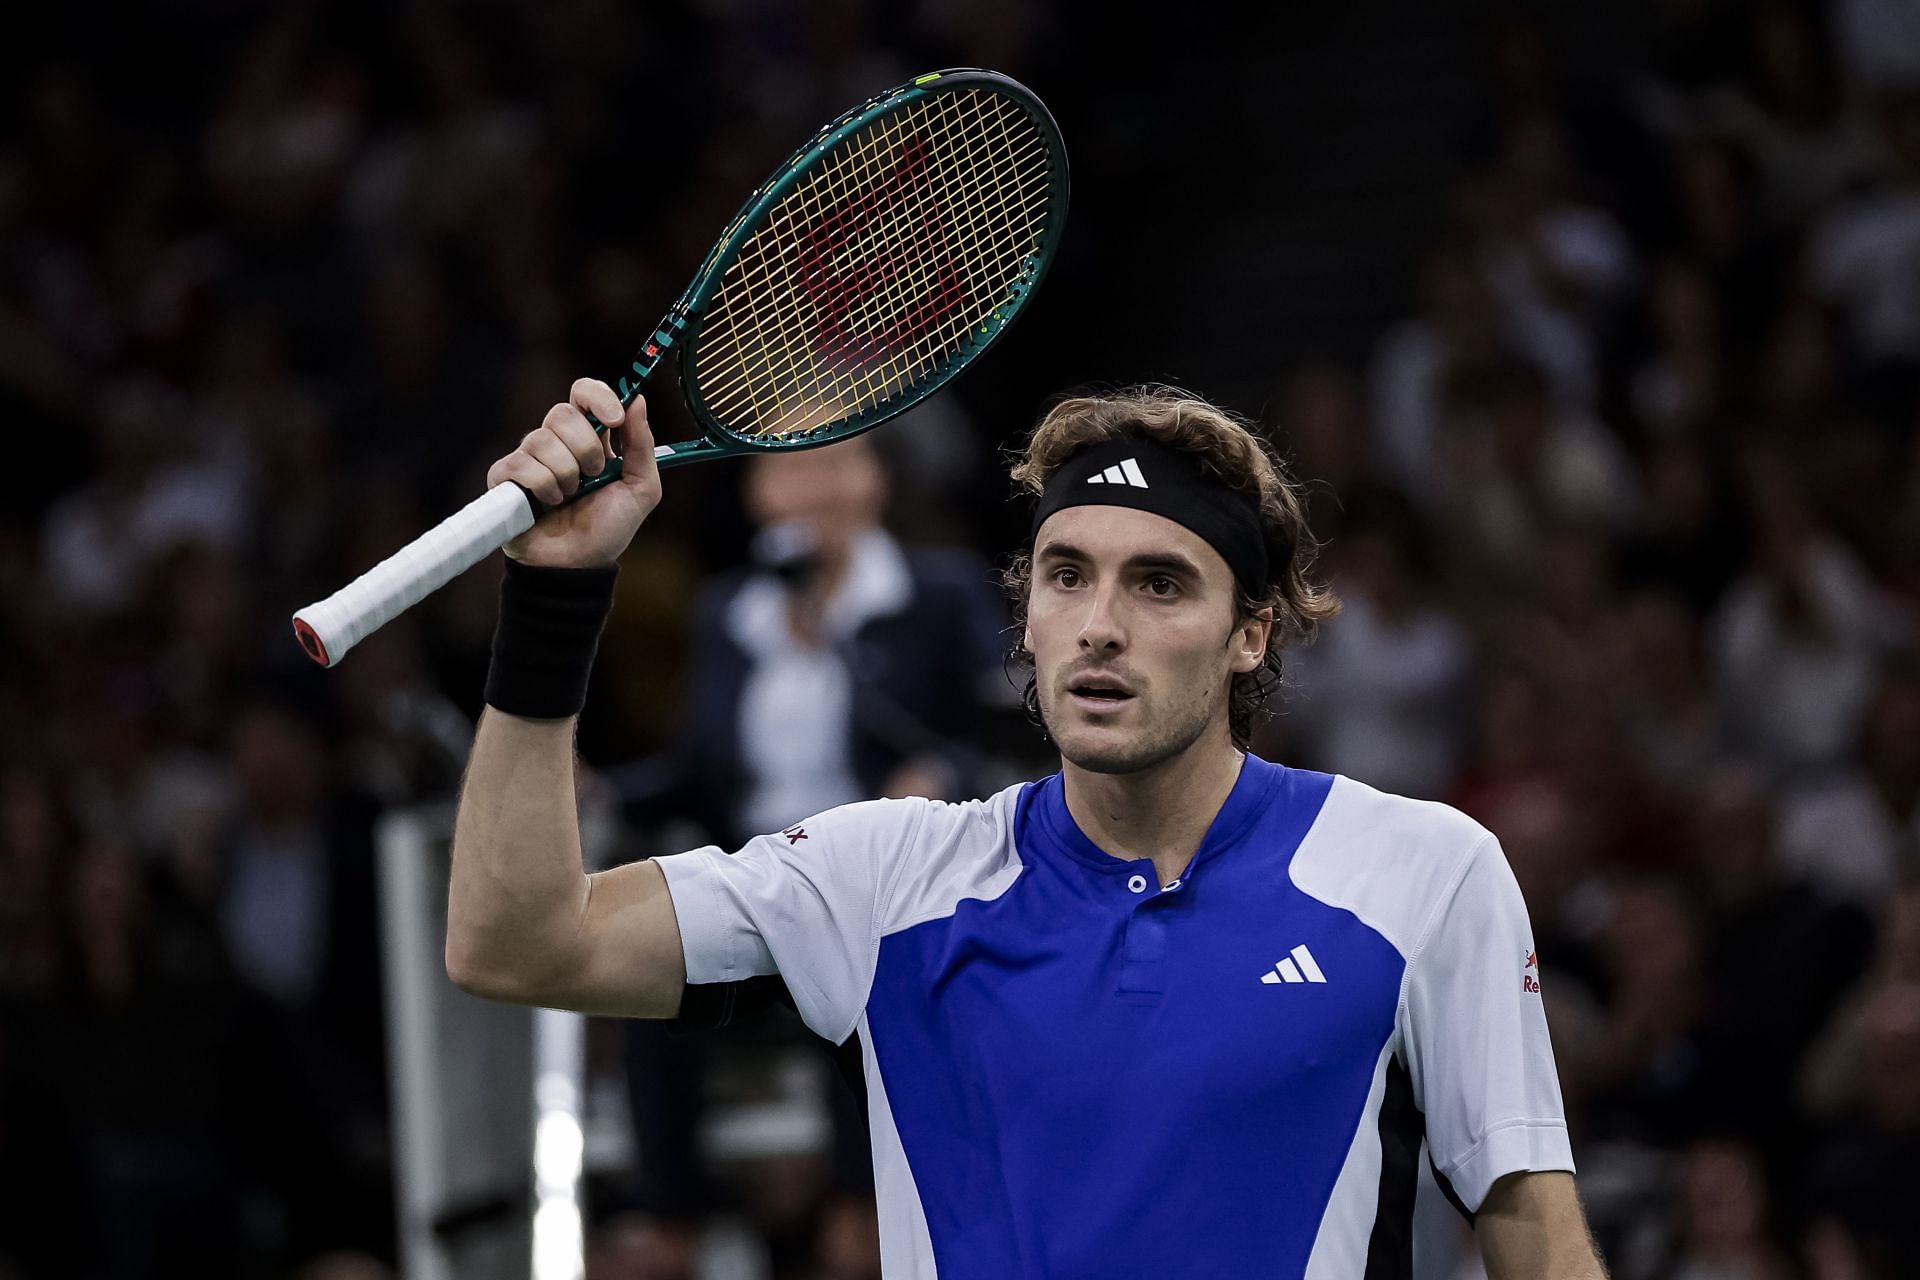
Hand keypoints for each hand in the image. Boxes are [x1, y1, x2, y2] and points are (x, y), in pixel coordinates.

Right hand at [489, 379, 662, 567]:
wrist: (579, 565)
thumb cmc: (607, 528)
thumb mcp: (641, 488)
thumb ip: (642, 445)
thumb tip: (638, 400)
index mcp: (590, 437)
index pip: (584, 392)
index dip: (598, 397)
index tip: (614, 419)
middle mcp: (557, 441)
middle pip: (563, 413)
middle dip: (585, 449)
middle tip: (593, 476)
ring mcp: (529, 457)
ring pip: (542, 439)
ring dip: (566, 474)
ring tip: (569, 497)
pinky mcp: (505, 477)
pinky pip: (521, 464)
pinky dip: (542, 487)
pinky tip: (548, 504)